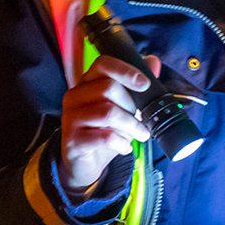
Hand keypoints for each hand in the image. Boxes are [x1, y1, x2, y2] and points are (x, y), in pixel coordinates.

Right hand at [60, 54, 159, 191]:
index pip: (103, 64)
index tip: (145, 84)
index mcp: (87, 84)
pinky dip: (121, 143)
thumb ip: (136, 87)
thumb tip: (153, 61)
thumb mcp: (124, 109)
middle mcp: (75, 96)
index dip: (126, 71)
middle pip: (108, 88)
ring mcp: (71, 118)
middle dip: (132, 106)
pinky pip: (104, 137)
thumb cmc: (104, 132)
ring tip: (139, 135)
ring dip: (131, 125)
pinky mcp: (73, 140)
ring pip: (107, 112)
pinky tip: (124, 147)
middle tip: (141, 121)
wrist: (86, 163)